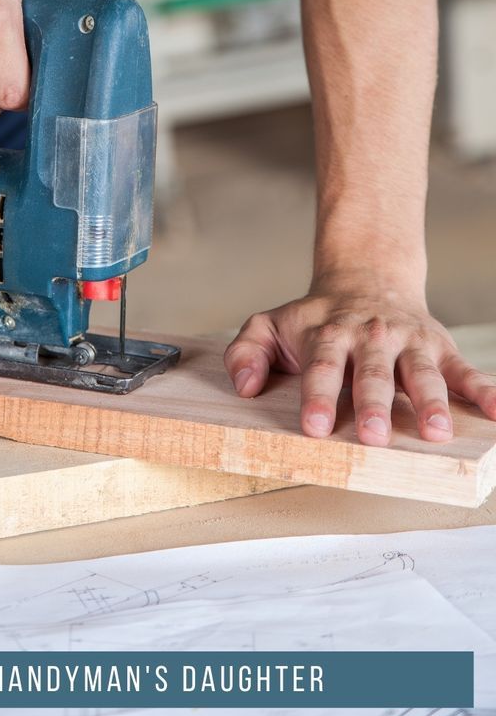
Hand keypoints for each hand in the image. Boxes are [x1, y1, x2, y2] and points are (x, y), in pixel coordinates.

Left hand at [224, 279, 495, 445]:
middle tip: (375, 436)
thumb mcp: (270, 324)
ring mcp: (408, 342)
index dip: (318, 396)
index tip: (314, 427)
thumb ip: (248, 352)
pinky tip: (495, 411)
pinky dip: (483, 389)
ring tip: (436, 431)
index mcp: (329, 334)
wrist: (366, 278)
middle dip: (374, 404)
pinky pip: (463, 369)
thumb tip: (244, 387)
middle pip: (372, 373)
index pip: (321, 367)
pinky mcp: (438, 346)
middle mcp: (370, 337)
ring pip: (421, 371)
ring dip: (430, 401)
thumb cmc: (315, 318)